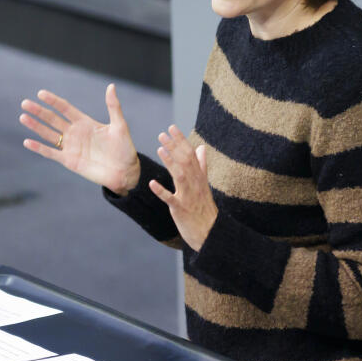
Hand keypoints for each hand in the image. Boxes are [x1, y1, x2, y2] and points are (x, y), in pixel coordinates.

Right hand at [21, 84, 140, 194]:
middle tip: (25, 103)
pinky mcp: (69, 161)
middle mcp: (75, 133)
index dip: (53, 101)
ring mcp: (71, 147)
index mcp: (85, 122)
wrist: (125, 172)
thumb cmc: (125, 148)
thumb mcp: (120, 125)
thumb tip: (111, 86)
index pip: (65, 108)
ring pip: (49, 134)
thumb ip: (113, 106)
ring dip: (36, 126)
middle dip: (39, 111)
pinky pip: (51, 153)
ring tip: (23, 117)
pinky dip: (39, 148)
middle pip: (53, 119)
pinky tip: (27, 142)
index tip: (41, 94)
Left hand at [150, 125, 217, 251]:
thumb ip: (201, 166)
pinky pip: (170, 199)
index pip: (191, 154)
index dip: (181, 140)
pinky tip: (151, 184)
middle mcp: (195, 184)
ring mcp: (188, 196)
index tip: (172, 128)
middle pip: (185, 161)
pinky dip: (161, 191)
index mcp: (199, 177)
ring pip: (180, 176)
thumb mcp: (204, 184)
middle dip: (174, 147)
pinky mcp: (181, 209)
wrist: (210, 232)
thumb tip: (201, 148)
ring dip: (170, 162)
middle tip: (162, 134)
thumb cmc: (204, 208)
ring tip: (160, 149)